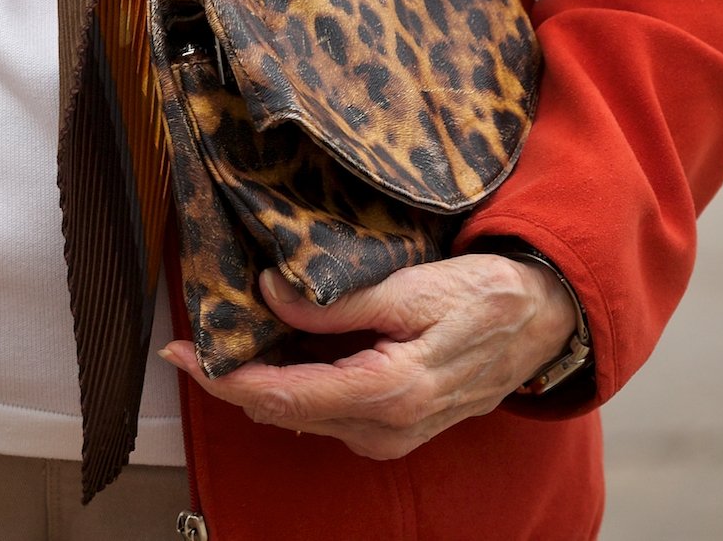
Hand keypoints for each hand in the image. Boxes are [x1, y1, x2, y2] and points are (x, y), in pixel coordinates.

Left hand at [159, 254, 578, 460]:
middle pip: (284, 412)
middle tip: (191, 339)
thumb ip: (337, 299)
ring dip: (260, 381)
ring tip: (225, 336)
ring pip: (303, 414)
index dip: (224, 378)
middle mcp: (383, 429)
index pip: (283, 397)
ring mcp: (390, 434)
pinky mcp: (395, 425)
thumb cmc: (483, 299)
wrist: (541, 322)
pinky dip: (293, 383)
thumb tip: (269, 293)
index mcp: (386, 394)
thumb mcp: (409, 288)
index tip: (181, 351)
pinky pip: (327, 410)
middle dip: (232, 379)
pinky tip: (276, 348)